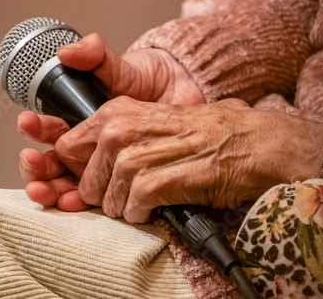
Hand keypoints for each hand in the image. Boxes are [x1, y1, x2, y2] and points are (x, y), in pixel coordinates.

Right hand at [19, 33, 203, 212]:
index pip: (50, 130)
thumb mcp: (121, 66)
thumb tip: (66, 52)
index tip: (28, 123)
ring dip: (50, 189)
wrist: (183, 94)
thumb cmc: (148, 81)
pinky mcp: (120, 184)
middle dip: (37, 166)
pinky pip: (95, 200)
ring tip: (42, 190)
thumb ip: (95, 56)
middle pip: (51, 163)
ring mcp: (102, 168)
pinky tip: (70, 204)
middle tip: (32, 163)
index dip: (36, 128)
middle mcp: (87, 148)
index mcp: (80, 121)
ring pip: (65, 184)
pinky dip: (78, 204)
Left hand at [19, 97, 322, 222]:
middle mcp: (126, 128)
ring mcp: (144, 153)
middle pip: (86, 172)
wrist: (254, 141)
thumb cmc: (210, 132)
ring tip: (135, 206)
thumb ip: (127, 132)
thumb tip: (101, 154)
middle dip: (96, 192)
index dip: (75, 169)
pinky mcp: (164, 178)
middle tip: (115, 200)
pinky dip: (139, 211)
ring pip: (108, 190)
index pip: (69, 144)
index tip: (86, 182)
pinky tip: (149, 209)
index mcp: (121, 111)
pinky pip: (134, 202)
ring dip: (119, 205)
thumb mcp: (160, 119)